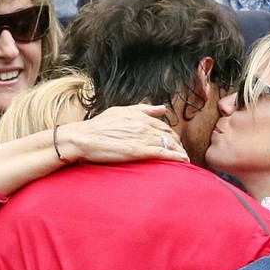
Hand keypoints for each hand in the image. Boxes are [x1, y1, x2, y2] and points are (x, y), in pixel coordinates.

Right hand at [64, 104, 188, 163]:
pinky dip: (176, 157)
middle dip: (178, 144)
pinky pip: (163, 153)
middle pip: (169, 135)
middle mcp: (144, 125)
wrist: (84, 138)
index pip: (163, 126)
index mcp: (140, 116)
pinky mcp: (139, 151)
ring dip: (180, 152)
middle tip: (181, 153)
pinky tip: (183, 162)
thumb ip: (142, 109)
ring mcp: (143, 138)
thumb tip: (161, 108)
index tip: (175, 143)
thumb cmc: (98, 126)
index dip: (171, 135)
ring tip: (184, 160)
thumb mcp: (120, 112)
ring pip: (169, 144)